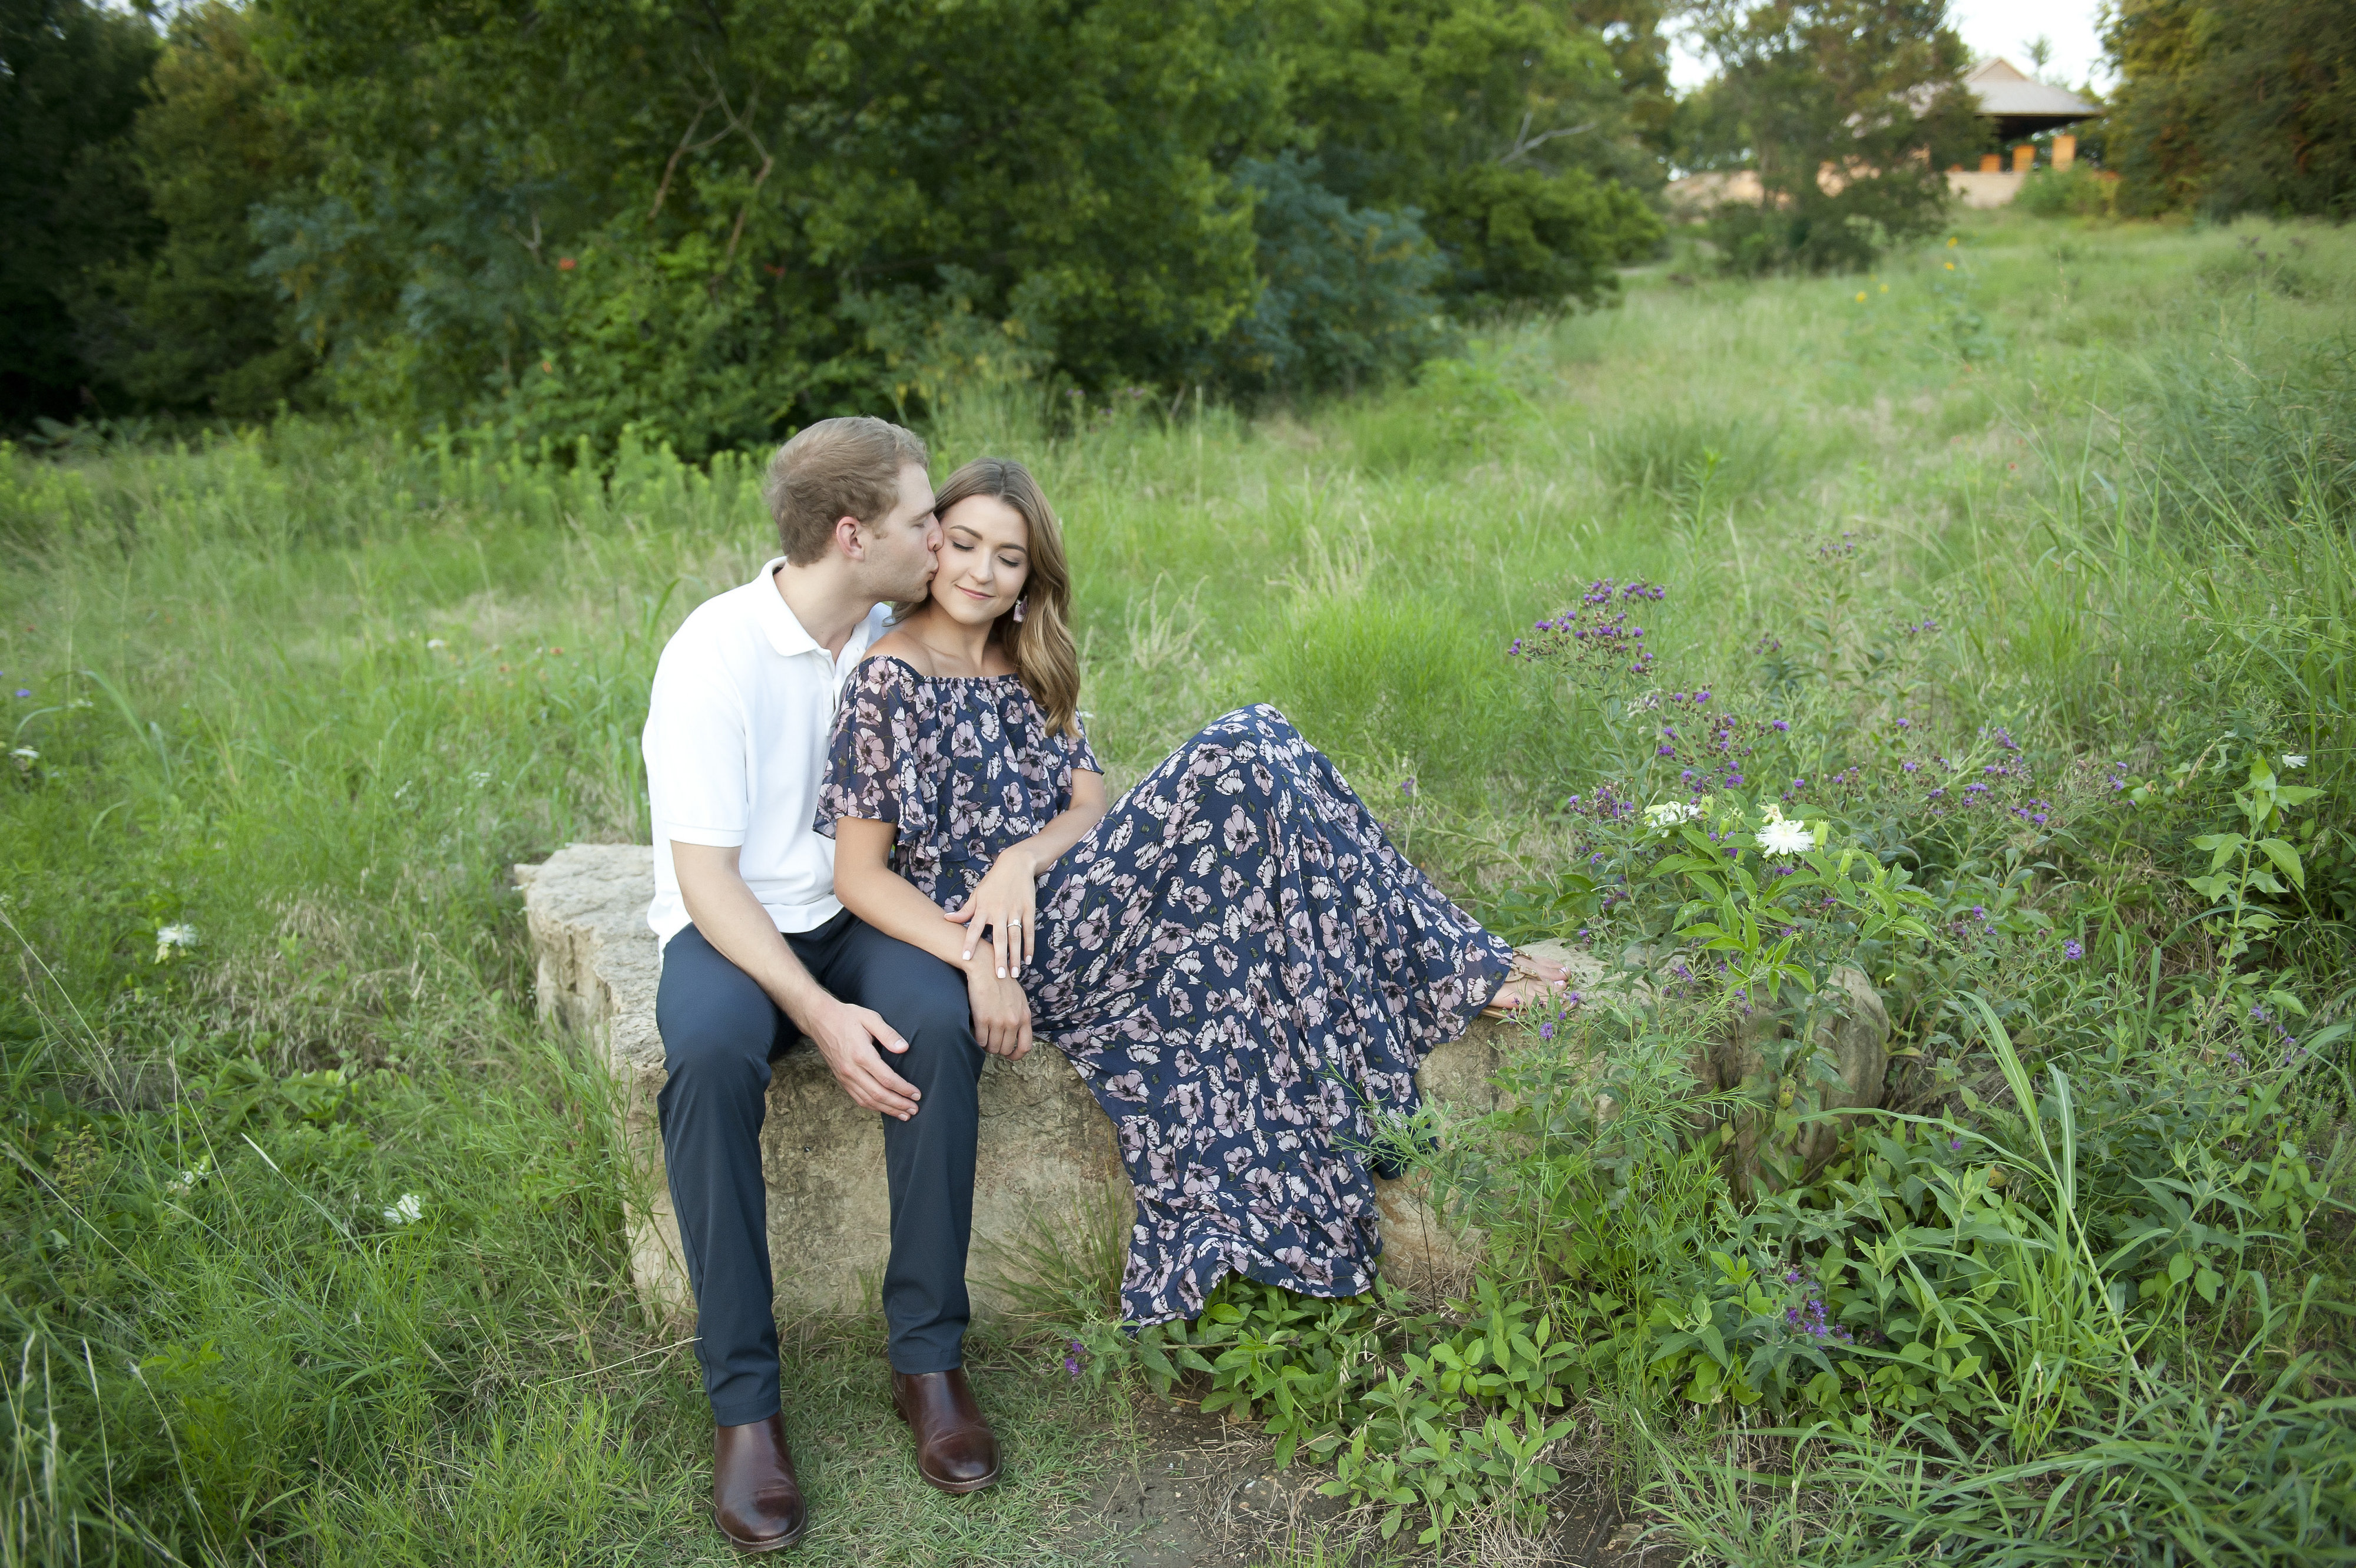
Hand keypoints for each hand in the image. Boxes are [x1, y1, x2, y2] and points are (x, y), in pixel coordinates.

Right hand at [799, 993, 920, 1118]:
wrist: (819, 1020)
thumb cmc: (846, 1017)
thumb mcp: (870, 1018)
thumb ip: (888, 1033)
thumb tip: (904, 1048)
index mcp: (861, 1055)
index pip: (887, 1079)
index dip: (903, 1089)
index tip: (916, 1094)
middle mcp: (852, 1070)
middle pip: (879, 1094)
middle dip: (899, 1105)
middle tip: (915, 1109)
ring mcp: (845, 1077)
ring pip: (868, 1100)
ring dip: (887, 1110)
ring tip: (904, 1115)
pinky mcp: (841, 1079)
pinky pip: (858, 1098)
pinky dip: (872, 1107)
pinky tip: (884, 1109)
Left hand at [945, 845, 1039, 977]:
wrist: (1016, 864)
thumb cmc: (993, 881)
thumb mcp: (977, 894)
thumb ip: (964, 910)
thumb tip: (946, 918)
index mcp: (984, 908)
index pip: (974, 928)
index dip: (970, 943)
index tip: (965, 959)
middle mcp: (999, 911)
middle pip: (999, 938)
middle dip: (999, 957)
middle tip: (999, 976)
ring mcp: (1015, 911)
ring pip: (1015, 937)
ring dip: (1015, 956)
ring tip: (1015, 973)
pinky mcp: (1028, 910)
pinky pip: (1028, 931)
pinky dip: (1029, 946)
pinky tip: (1028, 959)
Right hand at [964, 959, 1032, 1059]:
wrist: (986, 968)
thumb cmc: (1002, 982)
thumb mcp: (1020, 999)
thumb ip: (1021, 1016)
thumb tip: (1017, 1033)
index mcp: (1024, 1017)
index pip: (1025, 1046)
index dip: (1016, 1055)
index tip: (1009, 1055)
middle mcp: (1013, 1021)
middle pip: (1005, 1049)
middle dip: (998, 1049)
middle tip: (991, 1041)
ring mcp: (998, 1021)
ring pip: (992, 1047)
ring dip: (987, 1045)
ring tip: (983, 1036)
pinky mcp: (983, 1018)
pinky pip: (980, 1040)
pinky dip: (977, 1040)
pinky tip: (976, 1033)